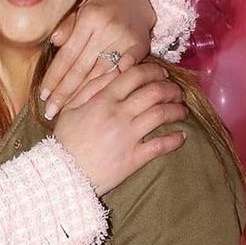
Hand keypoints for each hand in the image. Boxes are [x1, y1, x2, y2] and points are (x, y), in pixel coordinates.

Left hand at [40, 0, 156, 119]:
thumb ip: (67, 26)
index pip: (67, 55)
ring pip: (100, 74)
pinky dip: (111, 87)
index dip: (54, 77)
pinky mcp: (140, 47)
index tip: (43, 96)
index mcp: (89, 19)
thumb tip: (54, 42)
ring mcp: (124, 39)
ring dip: (84, 95)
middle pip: (81, 68)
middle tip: (51, 112)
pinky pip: (123, 73)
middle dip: (64, 92)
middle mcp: (106, 29)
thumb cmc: (102, 6)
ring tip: (68, 111)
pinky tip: (99, 102)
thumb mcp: (82, 8)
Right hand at [52, 63, 185, 195]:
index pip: (134, 75)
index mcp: (103, 100)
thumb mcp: (71, 108)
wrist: (63, 174)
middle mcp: (118, 115)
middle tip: (176, 92)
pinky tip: (182, 136)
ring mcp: (128, 137)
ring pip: (162, 114)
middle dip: (170, 88)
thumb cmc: (65, 140)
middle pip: (154, 92)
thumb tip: (114, 71)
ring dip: (177, 110)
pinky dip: (175, 139)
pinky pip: (161, 145)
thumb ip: (91, 87)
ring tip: (182, 111)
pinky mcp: (134, 158)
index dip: (152, 70)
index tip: (161, 73)